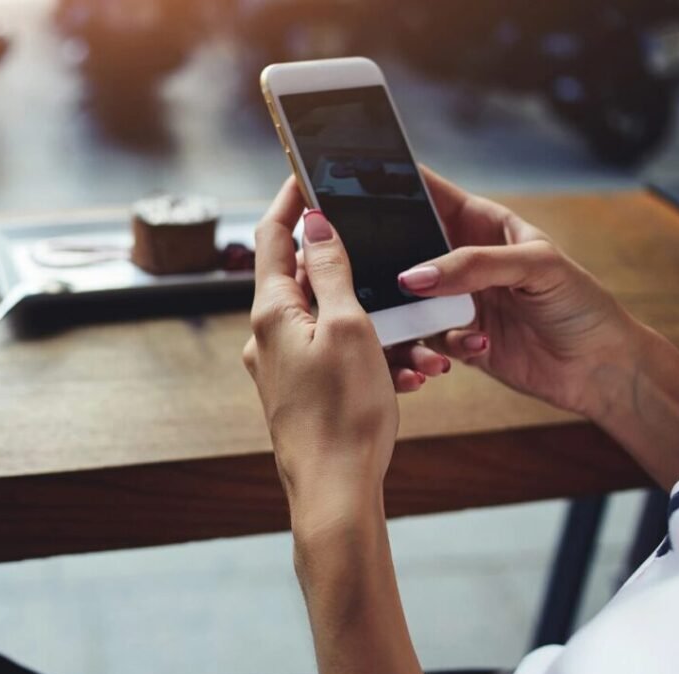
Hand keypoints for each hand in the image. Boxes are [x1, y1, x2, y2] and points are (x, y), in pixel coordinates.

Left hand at [244, 178, 424, 673]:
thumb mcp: (348, 328)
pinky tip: (402, 371)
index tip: (308, 173)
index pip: (271, 237)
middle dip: (345, 263)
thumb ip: (330, 271)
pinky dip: (367, 351)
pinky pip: (334, 356)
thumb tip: (314, 223)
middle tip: (379, 250)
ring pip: (326, 320)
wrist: (335, 494)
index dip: (289, 201)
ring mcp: (280, 367)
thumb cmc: (344, 414)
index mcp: (272, 312)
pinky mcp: (298, 392)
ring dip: (369, 318)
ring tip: (411, 337)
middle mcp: (268, 337)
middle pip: (300, 276)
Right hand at [392, 168, 638, 418]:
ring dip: (409, 314)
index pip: (429, 192)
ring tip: (431, 324)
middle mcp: (461, 259)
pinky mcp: (453, 338)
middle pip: (404, 247)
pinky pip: (422, 339)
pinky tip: (477, 347)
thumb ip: (473, 265)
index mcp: (481, 223)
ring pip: (405, 299)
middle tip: (371, 266)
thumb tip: (414, 277)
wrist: (598, 368)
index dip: (395, 184)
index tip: (357, 186)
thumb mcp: (536, 267)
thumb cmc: (580, 304)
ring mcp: (454, 299)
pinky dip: (436, 347)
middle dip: (387, 257)